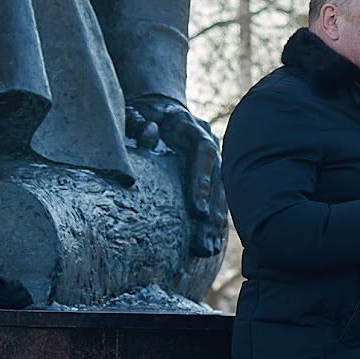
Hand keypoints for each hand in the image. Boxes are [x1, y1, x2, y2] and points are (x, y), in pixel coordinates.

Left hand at [125, 94, 223, 256]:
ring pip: (220, 195)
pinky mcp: (209, 175)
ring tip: (208, 251)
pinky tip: (209, 244)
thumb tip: (149, 135)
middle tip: (205, 245)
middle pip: (218, 182)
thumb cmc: (145, 113)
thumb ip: (140, 122)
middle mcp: (209, 146)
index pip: (205, 155)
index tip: (198, 211)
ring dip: (214, 225)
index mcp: (193, 130)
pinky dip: (212, 221)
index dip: (203, 183)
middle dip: (213, 216)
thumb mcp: (139, 112)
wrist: (162, 108)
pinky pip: (215, 201)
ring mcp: (212, 162)